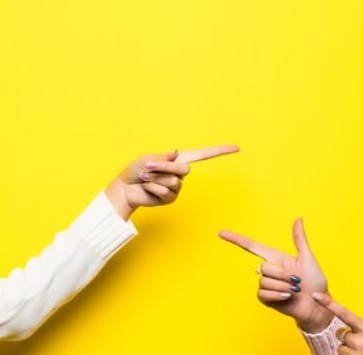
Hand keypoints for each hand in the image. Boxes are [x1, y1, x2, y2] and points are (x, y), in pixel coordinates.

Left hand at [103, 145, 239, 218]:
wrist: (125, 189)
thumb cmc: (135, 171)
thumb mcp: (148, 159)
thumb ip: (163, 159)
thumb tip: (176, 156)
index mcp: (178, 159)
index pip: (203, 155)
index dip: (220, 152)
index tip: (237, 148)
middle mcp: (180, 173)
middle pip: (183, 169)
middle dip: (163, 168)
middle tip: (147, 168)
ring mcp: (177, 187)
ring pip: (173, 181)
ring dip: (155, 179)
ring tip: (145, 179)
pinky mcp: (170, 198)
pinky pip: (166, 192)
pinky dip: (153, 189)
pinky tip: (147, 188)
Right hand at [218, 218, 332, 332]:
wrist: (316, 305)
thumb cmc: (315, 282)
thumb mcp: (308, 258)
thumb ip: (299, 239)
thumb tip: (298, 218)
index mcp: (277, 258)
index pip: (251, 246)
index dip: (235, 239)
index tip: (221, 233)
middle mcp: (270, 270)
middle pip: (263, 266)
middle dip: (281, 274)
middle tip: (297, 281)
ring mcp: (267, 285)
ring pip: (264, 281)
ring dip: (282, 287)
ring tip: (294, 291)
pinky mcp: (266, 299)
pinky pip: (263, 294)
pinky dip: (276, 296)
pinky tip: (287, 297)